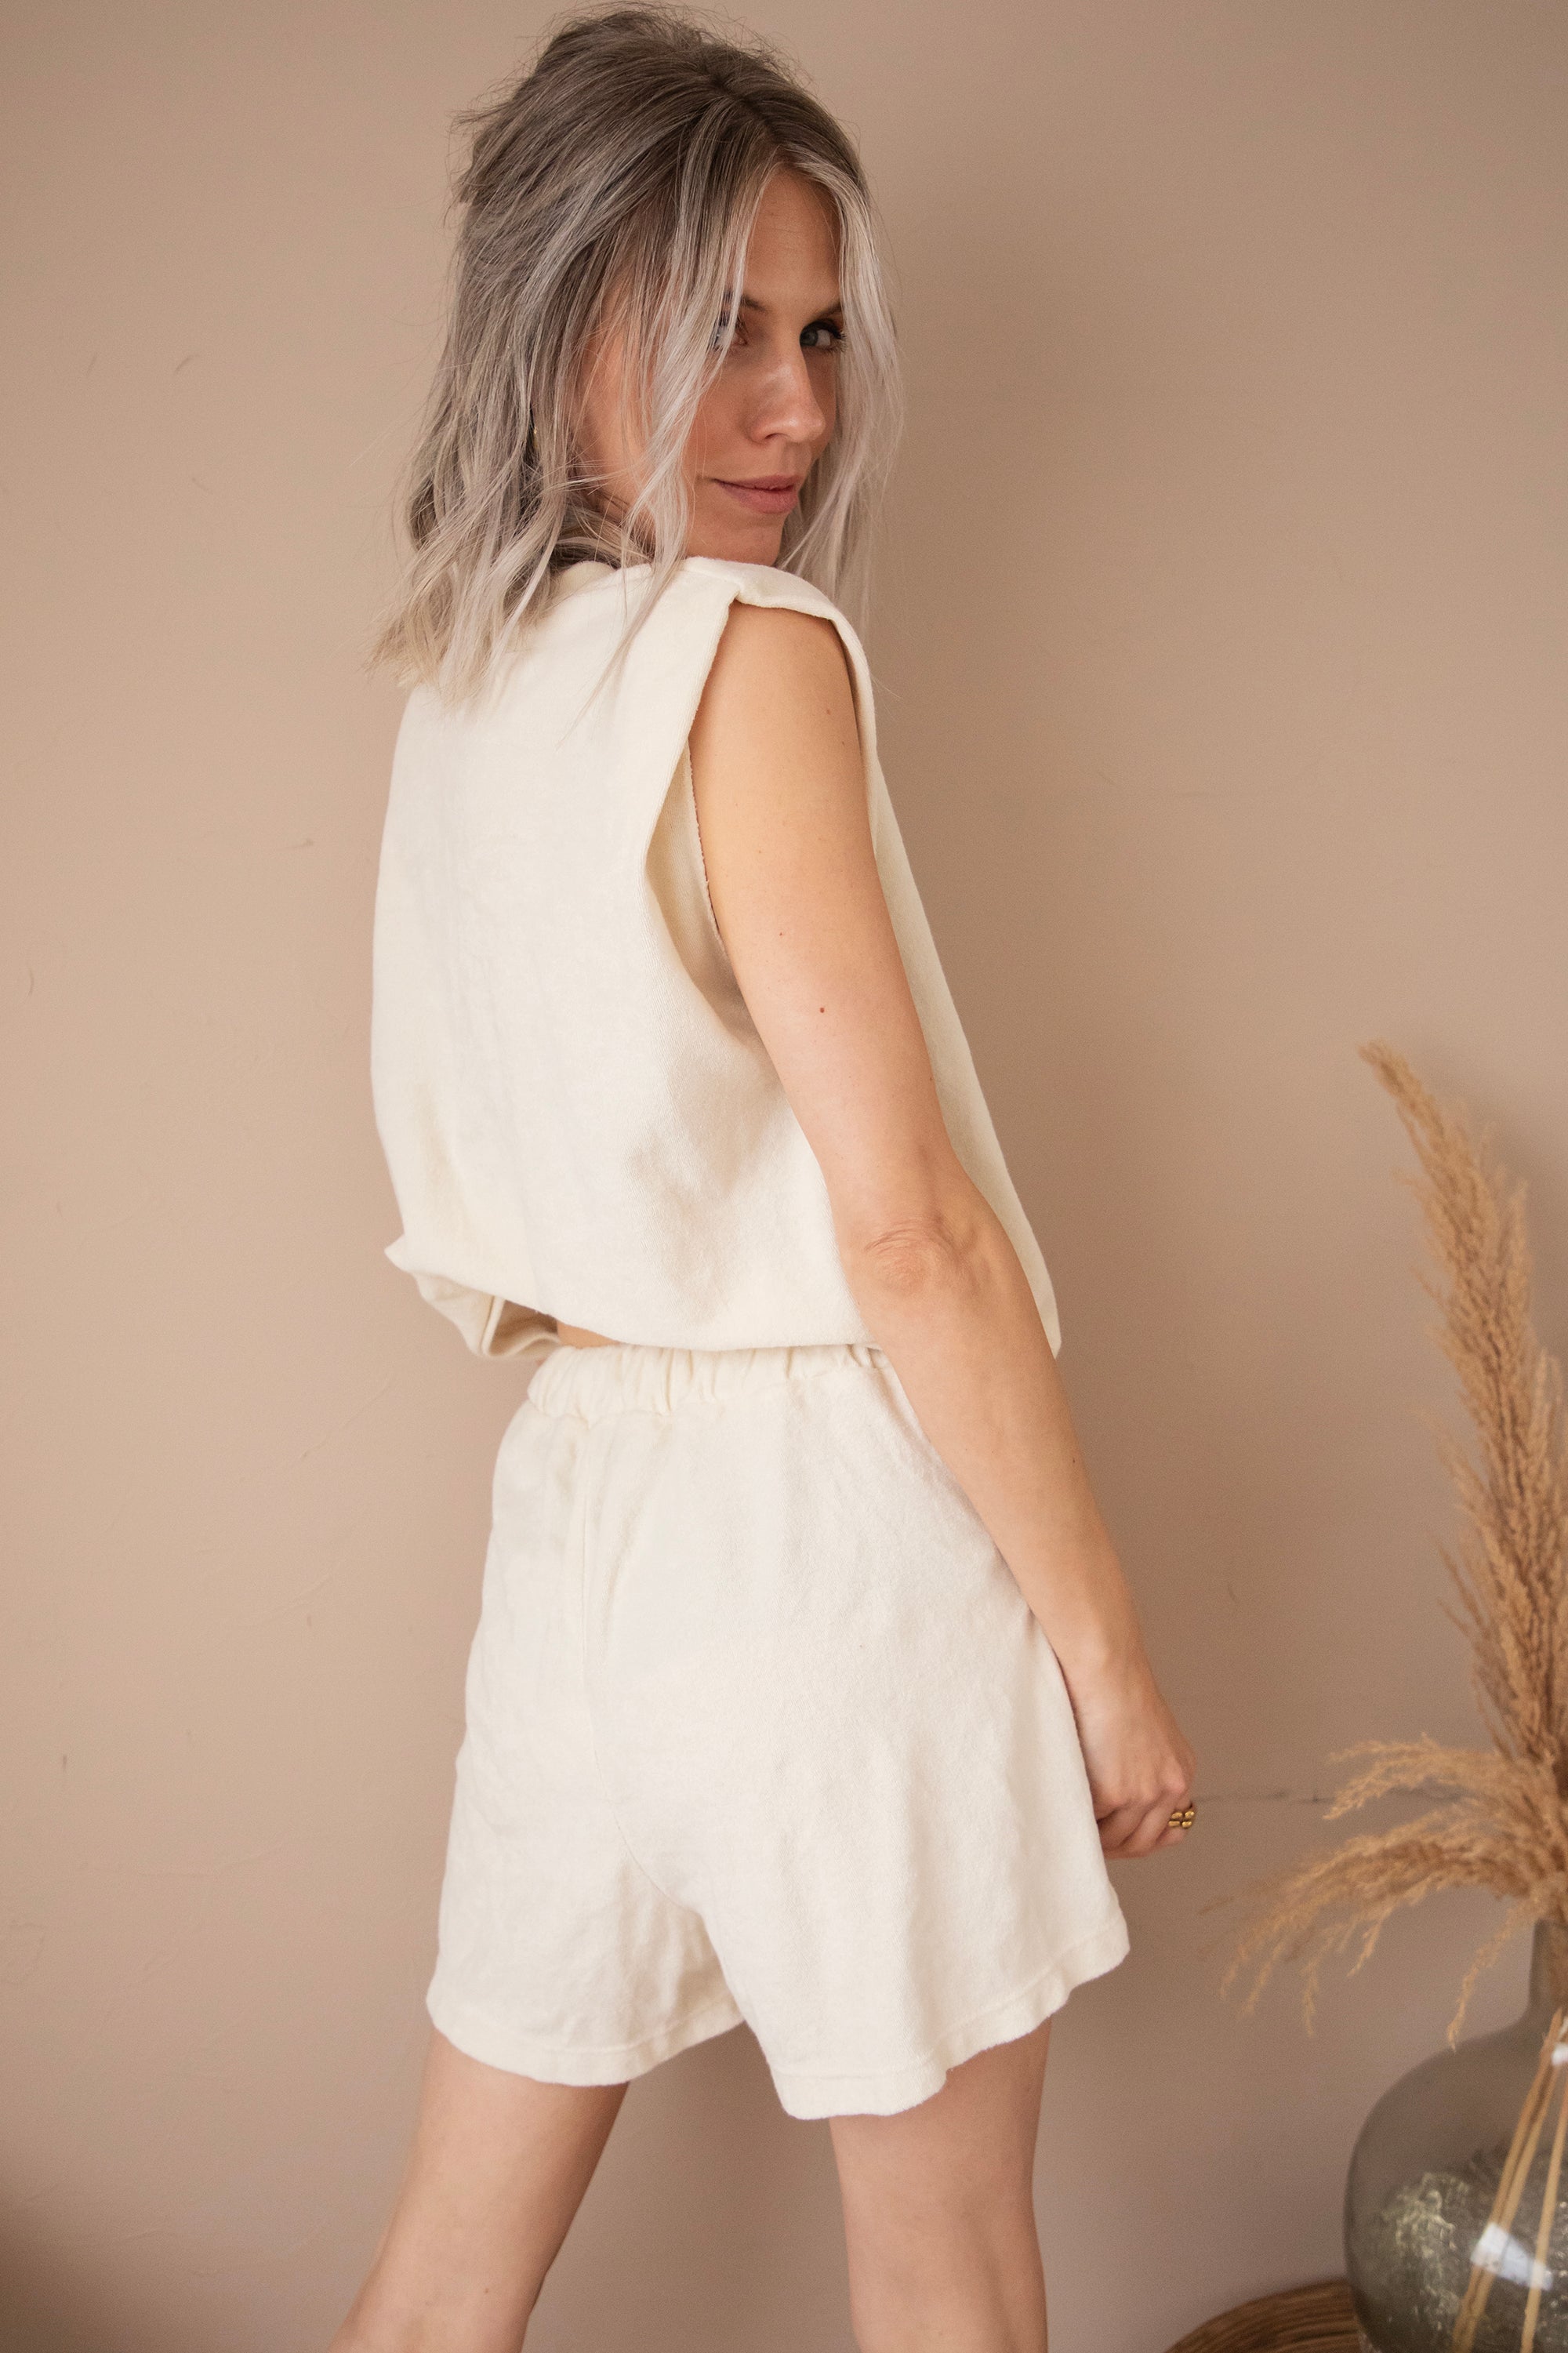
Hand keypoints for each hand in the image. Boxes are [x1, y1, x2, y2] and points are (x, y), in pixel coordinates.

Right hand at [1064, 1647, 1195, 1860]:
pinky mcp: (1115, 1794)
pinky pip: (1091, 1823)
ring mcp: (1144, 1794)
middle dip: (1115, 1848)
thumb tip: (1120, 1804)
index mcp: (1180, 1771)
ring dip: (1093, 1837)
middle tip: (1089, 1843)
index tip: (1121, 1842)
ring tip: (1071, 1822)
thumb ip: (1143, 1766)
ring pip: (1116, 1840)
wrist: (1105, 1667)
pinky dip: (1076, 1819)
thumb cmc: (1113, 1688)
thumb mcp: (1145, 1732)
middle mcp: (1171, 1787)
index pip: (1167, 1825)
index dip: (1140, 1838)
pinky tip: (1063, 1808)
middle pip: (1143, 1842)